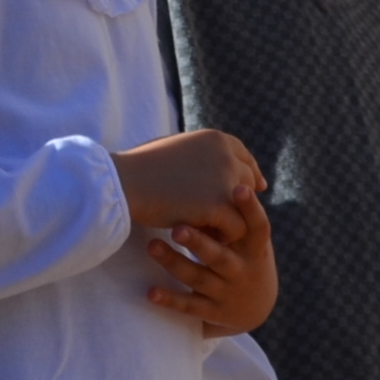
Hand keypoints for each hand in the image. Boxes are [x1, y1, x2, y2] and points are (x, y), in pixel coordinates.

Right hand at [112, 129, 264, 235]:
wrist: (123, 182)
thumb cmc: (140, 167)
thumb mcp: (176, 149)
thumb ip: (199, 155)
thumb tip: (213, 164)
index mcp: (215, 139)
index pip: (243, 157)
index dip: (250, 174)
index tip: (256, 189)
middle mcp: (226, 156)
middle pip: (247, 184)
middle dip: (240, 202)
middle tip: (227, 218)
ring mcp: (224, 181)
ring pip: (245, 210)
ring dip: (231, 222)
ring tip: (214, 233)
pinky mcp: (217, 206)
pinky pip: (235, 229)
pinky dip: (223, 237)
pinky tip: (207, 239)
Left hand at [146, 200, 274, 336]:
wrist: (259, 306)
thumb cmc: (246, 254)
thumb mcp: (250, 237)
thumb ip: (238, 209)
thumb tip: (233, 159)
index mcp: (254, 248)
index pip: (257, 226)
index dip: (250, 207)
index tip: (239, 187)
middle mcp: (241, 270)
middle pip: (219, 255)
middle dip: (200, 241)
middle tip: (178, 226)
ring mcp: (226, 291)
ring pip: (198, 278)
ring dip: (175, 263)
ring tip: (152, 246)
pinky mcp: (211, 311)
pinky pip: (188, 306)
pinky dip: (169, 299)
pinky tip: (150, 292)